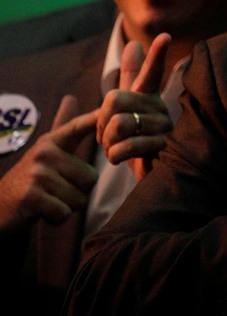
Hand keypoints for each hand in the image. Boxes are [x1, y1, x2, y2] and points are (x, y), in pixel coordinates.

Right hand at [0, 95, 98, 234]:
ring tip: (47, 200)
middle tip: (54, 191)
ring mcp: (38, 173)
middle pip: (91, 178)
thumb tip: (71, 97)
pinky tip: (41, 212)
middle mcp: (45, 153)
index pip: (76, 127)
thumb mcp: (45, 151)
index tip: (107, 110)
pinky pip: (64, 213)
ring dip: (67, 207)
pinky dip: (56, 219)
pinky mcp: (32, 196)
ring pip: (79, 198)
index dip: (94, 119)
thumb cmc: (30, 180)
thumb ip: (62, 127)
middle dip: (78, 192)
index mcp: (51, 142)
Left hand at [96, 33, 171, 181]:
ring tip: (118, 150)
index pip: (153, 72)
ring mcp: (165, 129)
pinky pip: (128, 145)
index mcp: (150, 98)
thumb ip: (130, 80)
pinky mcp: (164, 149)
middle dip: (102, 123)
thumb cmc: (136, 143)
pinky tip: (121, 159)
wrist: (150, 177)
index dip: (157, 54)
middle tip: (109, 137)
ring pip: (120, 124)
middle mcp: (161, 109)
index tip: (165, 36)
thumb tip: (133, 43)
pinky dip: (116, 155)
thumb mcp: (128, 111)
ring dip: (109, 143)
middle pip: (116, 99)